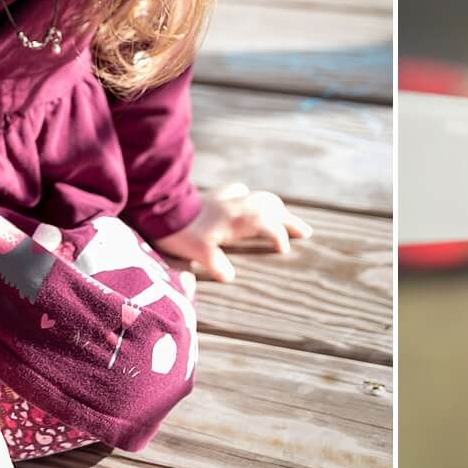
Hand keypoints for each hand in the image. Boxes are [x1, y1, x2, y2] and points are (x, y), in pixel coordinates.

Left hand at [154, 183, 313, 281]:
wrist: (160, 205)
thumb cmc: (179, 231)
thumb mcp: (196, 251)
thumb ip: (215, 264)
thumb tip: (230, 276)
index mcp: (236, 220)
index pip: (268, 224)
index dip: (279, 235)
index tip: (284, 250)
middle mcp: (237, 206)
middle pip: (272, 207)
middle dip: (290, 219)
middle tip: (306, 232)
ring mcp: (228, 198)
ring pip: (261, 197)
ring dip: (278, 207)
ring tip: (288, 217)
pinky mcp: (217, 195)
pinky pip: (242, 191)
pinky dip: (253, 197)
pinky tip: (251, 200)